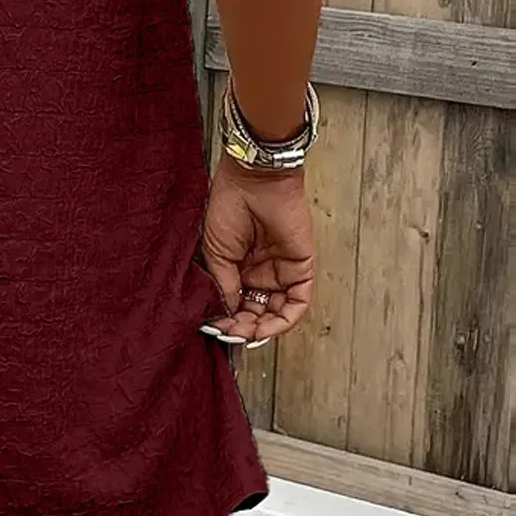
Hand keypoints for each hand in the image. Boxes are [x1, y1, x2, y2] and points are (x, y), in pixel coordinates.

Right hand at [199, 158, 314, 345]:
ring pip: (276, 312)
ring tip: (245, 332)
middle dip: (243, 327)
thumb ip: (223, 285)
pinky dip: (284, 320)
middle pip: (256, 311)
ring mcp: (281, 271)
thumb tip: (225, 314)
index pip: (235, 302)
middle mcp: (260, 271)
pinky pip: (298, 303)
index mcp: (238, 265)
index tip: (215, 328)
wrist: (253, 181)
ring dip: (262, 328)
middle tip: (230, 333)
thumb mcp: (215, 251)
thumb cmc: (229, 205)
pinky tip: (265, 326)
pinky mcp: (301, 269)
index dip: (226, 319)